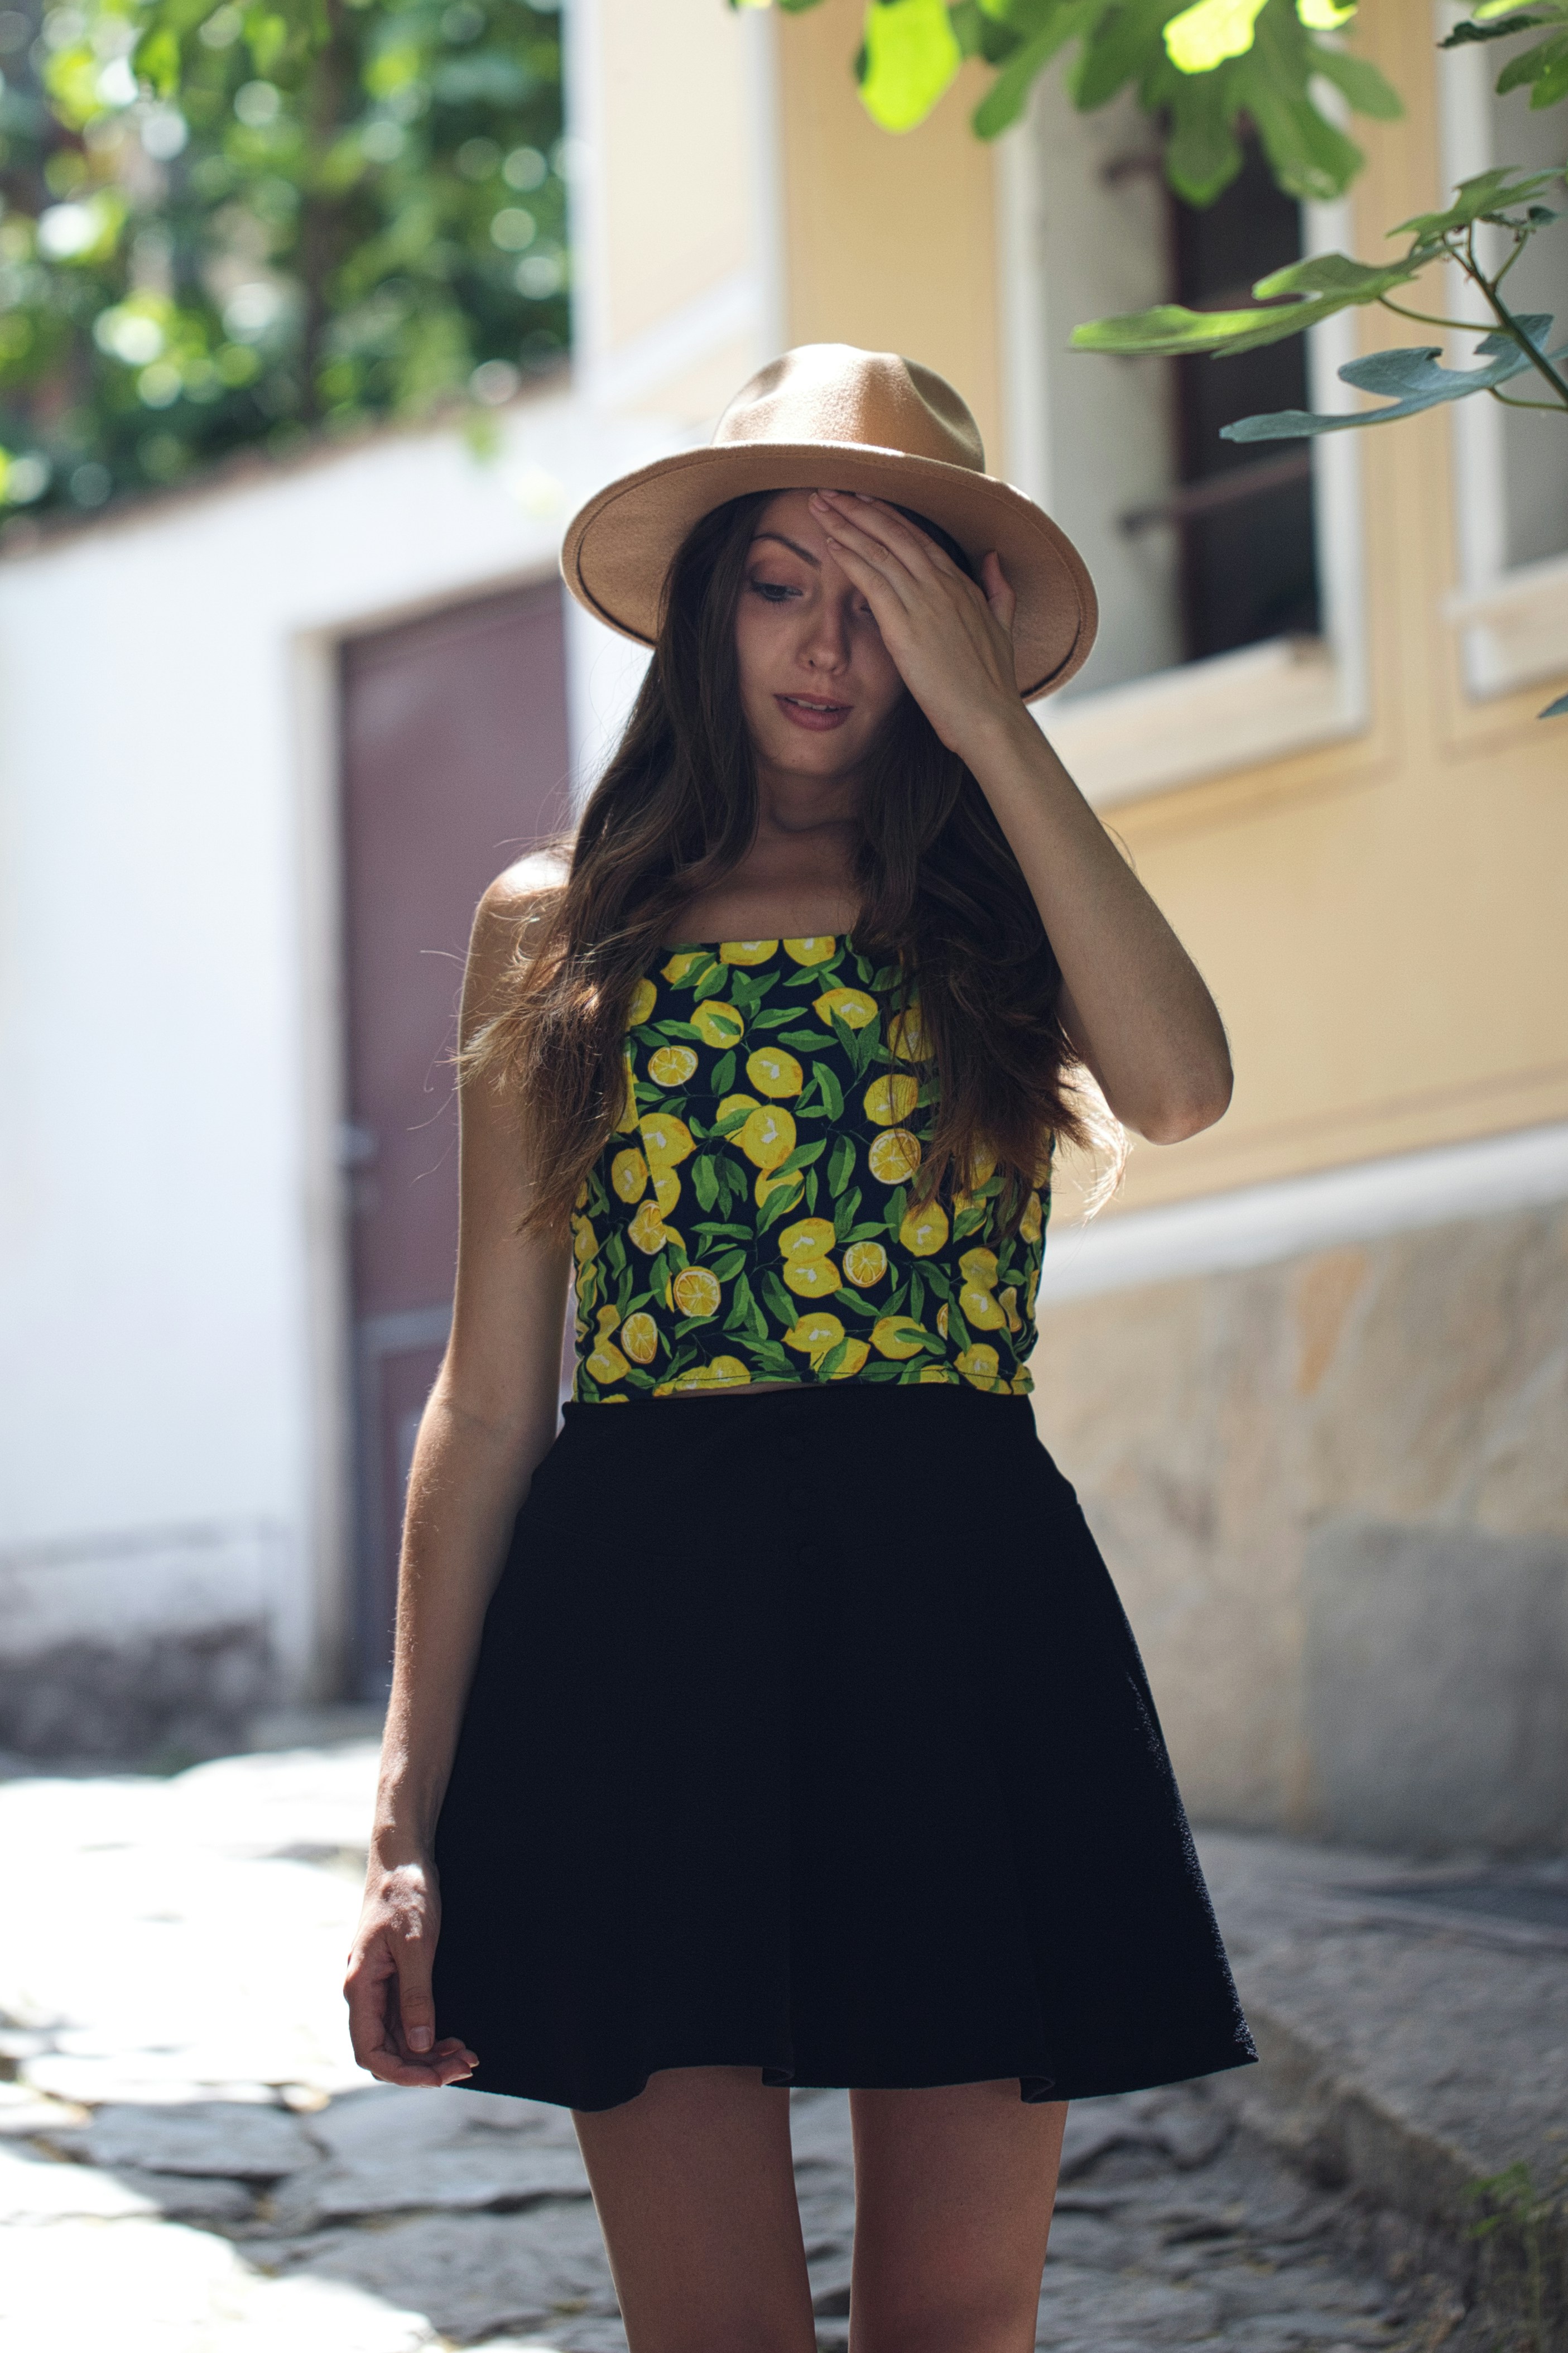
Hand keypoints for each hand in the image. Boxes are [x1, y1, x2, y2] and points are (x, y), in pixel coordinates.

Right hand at [344, 1858, 477, 2087]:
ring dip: (429, 2054)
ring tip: (467, 2056)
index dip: (404, 2073)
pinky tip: (452, 2037)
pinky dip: (429, 2035)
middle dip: (424, 2067)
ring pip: (398, 2040)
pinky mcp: (392, 1980)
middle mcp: (363, 1993)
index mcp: (360, 1987)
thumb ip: (417, 1995)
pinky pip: (405, 2021)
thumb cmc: (406, 1894)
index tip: (441, 2076)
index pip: (371, 2053)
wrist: (402, 1859)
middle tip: (466, 2065)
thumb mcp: (416, 1944)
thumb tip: (421, 2044)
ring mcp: (377, 1988)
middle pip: (386, 2052)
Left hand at [809, 490, 1024, 759]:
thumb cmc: (992, 683)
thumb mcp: (1003, 627)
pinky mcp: (905, 626)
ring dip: (846, 522)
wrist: (988, 717)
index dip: (889, 515)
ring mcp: (924, 602)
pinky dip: (850, 557)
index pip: (919, 537)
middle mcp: (942, 585)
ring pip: (879, 549)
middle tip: (830, 489)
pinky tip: (830, 542)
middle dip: (859, 507)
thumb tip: (993, 559)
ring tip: (819, 503)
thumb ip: (997, 590)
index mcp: (962, 585)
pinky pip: (872, 580)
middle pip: (895, 532)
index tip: (863, 498)